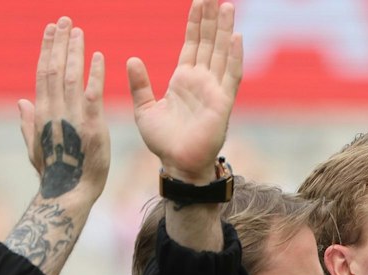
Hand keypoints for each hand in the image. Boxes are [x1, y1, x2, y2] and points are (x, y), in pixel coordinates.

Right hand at [17, 18, 107, 202]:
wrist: (68, 192)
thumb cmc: (54, 171)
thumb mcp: (36, 145)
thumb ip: (28, 122)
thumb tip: (22, 101)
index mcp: (42, 111)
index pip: (43, 73)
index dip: (47, 49)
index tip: (51, 30)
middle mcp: (54, 109)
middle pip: (54, 68)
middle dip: (59, 42)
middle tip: (65, 20)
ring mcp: (72, 117)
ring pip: (71, 76)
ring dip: (75, 51)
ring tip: (78, 31)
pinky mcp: (91, 126)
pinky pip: (93, 94)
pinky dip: (95, 74)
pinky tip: (99, 56)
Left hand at [129, 0, 243, 182]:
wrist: (177, 164)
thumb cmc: (163, 142)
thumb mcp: (144, 108)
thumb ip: (139, 83)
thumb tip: (132, 58)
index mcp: (183, 80)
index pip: (192, 45)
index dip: (195, 23)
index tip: (198, 2)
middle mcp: (201, 81)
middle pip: (209, 43)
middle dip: (211, 19)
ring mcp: (214, 90)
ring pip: (221, 53)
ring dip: (224, 30)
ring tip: (227, 7)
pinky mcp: (222, 103)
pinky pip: (230, 75)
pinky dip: (234, 56)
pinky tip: (236, 37)